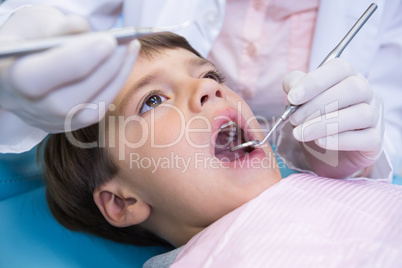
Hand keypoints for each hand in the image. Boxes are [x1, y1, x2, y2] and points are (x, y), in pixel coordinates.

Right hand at [0, 6, 139, 132]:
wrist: (21, 62)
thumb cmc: (28, 39)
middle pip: (67, 101)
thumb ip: (56, 27)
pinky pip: (95, 113)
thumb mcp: (34, 23)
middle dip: (104, 70)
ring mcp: (46, 120)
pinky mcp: (66, 125)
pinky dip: (112, 88)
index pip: (37, 78)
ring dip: (115, 79)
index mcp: (6, 77)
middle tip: (125, 44)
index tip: (109, 40)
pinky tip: (122, 66)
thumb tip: (81, 28)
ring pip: (87, 112)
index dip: (77, 60)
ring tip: (129, 50)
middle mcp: (25, 106)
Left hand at [282, 58, 383, 177]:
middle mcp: (366, 92)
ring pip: (360, 114)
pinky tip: (320, 142)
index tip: (292, 98)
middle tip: (294, 120)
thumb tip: (292, 88)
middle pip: (352, 88)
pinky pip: (366, 138)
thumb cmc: (313, 119)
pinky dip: (340, 140)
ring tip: (301, 133)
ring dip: (325, 124)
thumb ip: (294, 86)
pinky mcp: (376, 140)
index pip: (339, 68)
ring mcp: (374, 116)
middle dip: (317, 105)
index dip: (314, 82)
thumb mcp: (300, 100)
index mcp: (347, 77)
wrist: (325, 153)